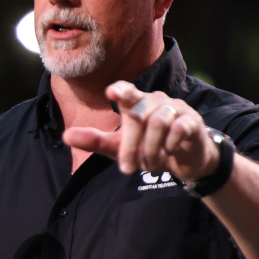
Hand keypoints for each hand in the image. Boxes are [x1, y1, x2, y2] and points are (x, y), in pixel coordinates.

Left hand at [64, 81, 218, 181]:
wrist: (185, 160)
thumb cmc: (149, 148)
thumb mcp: (119, 148)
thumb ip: (95, 141)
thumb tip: (66, 136)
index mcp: (136, 103)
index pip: (127, 90)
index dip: (120, 90)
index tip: (111, 92)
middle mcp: (155, 101)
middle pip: (137, 115)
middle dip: (130, 145)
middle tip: (128, 169)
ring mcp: (176, 109)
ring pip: (158, 121)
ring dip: (151, 148)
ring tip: (149, 164)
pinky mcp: (192, 121)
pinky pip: (180, 127)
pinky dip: (170, 143)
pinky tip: (168, 152)